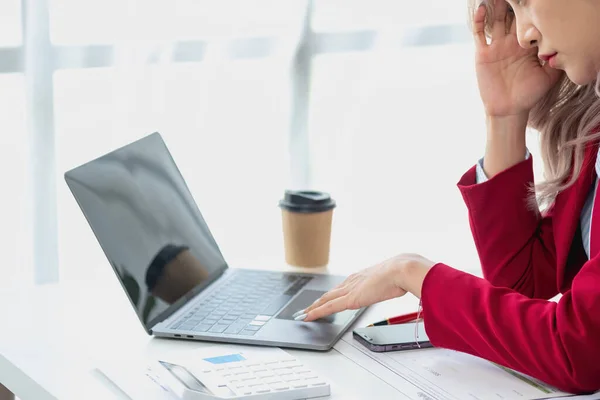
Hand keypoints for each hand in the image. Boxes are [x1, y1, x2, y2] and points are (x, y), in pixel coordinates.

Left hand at [294, 254, 434, 321]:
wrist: (401, 269)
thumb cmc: (402, 273)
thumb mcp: (395, 279)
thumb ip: (394, 283)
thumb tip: (404, 284)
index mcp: (362, 276)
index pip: (343, 287)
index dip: (333, 294)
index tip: (326, 298)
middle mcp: (352, 282)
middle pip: (330, 293)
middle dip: (318, 301)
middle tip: (306, 308)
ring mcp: (349, 290)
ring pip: (325, 300)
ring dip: (313, 308)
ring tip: (303, 314)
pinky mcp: (349, 299)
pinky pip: (327, 307)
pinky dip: (315, 312)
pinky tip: (307, 317)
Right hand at [474, 0, 561, 117]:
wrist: (509, 109)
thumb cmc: (529, 94)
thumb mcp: (549, 76)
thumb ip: (555, 60)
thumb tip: (563, 42)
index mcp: (527, 45)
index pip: (529, 22)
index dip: (531, 10)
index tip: (535, 0)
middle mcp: (511, 43)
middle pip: (512, 17)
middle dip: (515, 4)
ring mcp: (496, 46)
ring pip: (496, 20)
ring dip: (497, 6)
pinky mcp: (483, 53)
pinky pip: (479, 34)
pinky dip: (479, 20)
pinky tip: (483, 8)